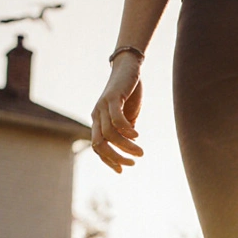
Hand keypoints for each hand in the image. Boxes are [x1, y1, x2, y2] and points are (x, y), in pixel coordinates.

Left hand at [90, 54, 144, 172]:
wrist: (129, 67)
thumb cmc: (129, 92)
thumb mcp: (128, 115)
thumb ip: (126, 130)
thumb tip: (130, 145)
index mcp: (99, 121)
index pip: (98, 148)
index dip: (108, 161)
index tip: (123, 170)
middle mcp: (96, 115)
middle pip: (99, 144)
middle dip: (115, 157)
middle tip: (132, 163)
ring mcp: (102, 106)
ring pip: (109, 134)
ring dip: (125, 146)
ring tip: (140, 152)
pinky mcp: (112, 97)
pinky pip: (115, 119)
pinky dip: (126, 130)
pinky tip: (137, 135)